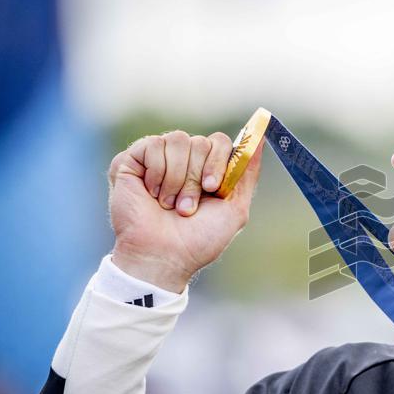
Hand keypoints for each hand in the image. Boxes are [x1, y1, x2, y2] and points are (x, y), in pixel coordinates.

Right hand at [107, 130, 262, 291]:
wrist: (162, 257)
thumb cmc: (198, 240)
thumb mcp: (235, 208)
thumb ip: (247, 173)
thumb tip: (262, 137)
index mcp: (207, 169)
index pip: (221, 142)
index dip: (220, 161)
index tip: (213, 188)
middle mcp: (184, 161)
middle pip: (201, 141)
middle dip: (196, 177)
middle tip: (188, 207)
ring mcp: (158, 159)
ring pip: (178, 140)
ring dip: (177, 178)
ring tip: (169, 204)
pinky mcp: (132, 160)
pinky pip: (153, 144)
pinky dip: (157, 173)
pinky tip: (152, 193)